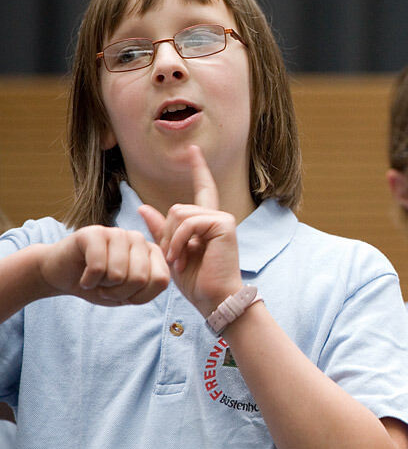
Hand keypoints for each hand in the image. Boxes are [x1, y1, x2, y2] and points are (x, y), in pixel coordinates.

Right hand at [40, 225, 168, 305]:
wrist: (61, 275)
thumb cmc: (98, 285)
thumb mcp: (128, 295)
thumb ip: (148, 289)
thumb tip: (158, 279)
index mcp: (152, 252)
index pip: (161, 280)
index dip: (139, 296)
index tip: (125, 293)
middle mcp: (138, 238)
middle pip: (140, 279)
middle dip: (119, 292)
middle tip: (105, 286)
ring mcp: (117, 232)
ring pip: (118, 274)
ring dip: (102, 286)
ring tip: (95, 278)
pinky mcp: (94, 233)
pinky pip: (98, 267)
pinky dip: (88, 281)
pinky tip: (84, 275)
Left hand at [138, 145, 242, 316]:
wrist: (215, 298)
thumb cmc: (197, 281)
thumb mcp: (172, 253)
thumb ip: (161, 230)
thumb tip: (143, 208)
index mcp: (207, 222)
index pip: (203, 188)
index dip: (198, 168)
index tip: (191, 149)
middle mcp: (217, 216)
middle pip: (177, 208)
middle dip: (167, 234)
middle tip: (172, 258)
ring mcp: (222, 219)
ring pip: (180, 214)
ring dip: (171, 240)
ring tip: (177, 260)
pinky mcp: (223, 224)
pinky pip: (188, 223)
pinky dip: (178, 242)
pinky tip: (181, 259)